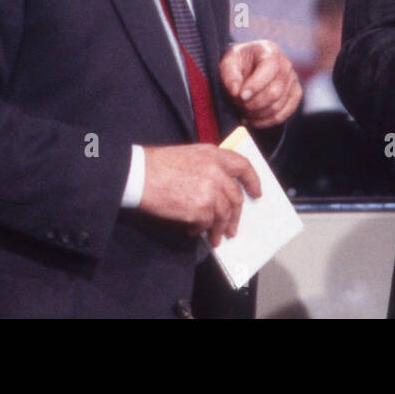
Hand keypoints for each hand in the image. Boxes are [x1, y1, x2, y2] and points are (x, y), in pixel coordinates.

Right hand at [137, 144, 260, 245]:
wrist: (138, 175)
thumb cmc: (157, 165)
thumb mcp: (189, 156)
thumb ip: (208, 167)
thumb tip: (218, 190)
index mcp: (214, 155)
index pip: (243, 166)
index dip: (252, 181)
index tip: (256, 193)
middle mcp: (217, 172)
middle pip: (235, 196)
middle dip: (236, 215)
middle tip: (232, 228)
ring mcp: (210, 190)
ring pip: (224, 214)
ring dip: (220, 228)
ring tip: (214, 238)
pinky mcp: (200, 208)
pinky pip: (207, 224)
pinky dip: (202, 230)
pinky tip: (193, 231)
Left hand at [219, 40, 301, 127]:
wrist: (248, 67)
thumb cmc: (238, 63)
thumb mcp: (228, 62)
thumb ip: (229, 75)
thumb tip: (236, 91)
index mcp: (270, 51)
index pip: (269, 68)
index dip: (255, 85)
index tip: (240, 96)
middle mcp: (286, 64)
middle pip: (274, 92)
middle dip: (253, 104)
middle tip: (238, 104)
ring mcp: (292, 80)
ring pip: (278, 106)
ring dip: (257, 114)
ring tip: (243, 111)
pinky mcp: (295, 95)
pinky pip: (283, 115)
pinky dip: (265, 122)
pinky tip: (252, 120)